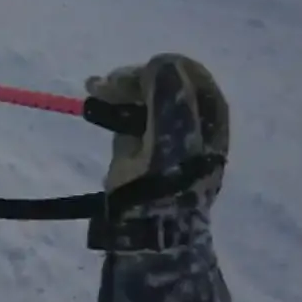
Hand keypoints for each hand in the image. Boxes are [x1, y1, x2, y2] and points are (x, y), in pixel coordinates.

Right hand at [83, 54, 243, 301]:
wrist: (147, 238)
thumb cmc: (164, 188)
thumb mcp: (171, 136)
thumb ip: (168, 94)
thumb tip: (158, 63)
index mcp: (209, 125)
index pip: (193, 79)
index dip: (166, 70)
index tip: (138, 74)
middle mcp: (189, 129)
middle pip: (165, 86)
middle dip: (137, 78)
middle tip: (108, 82)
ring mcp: (161, 140)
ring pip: (143, 99)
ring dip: (119, 88)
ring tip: (93, 89)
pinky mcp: (136, 152)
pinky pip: (126, 116)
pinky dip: (110, 105)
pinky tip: (92, 99)